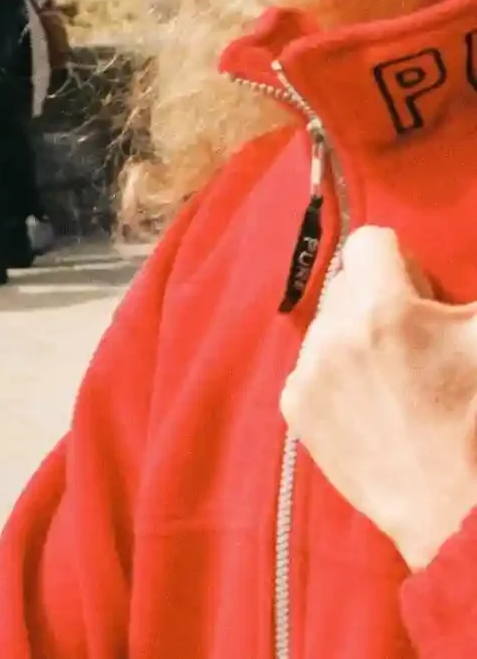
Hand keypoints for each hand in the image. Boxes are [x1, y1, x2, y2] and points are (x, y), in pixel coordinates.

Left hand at [280, 227, 476, 570]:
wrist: (458, 512)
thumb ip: (465, 299)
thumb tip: (444, 296)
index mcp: (381, 308)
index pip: (372, 242)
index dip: (405, 266)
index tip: (425, 299)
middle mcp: (331, 333)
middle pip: (348, 284)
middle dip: (380, 301)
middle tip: (417, 343)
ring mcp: (306, 373)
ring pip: (328, 326)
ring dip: (357, 338)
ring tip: (397, 381)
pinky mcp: (295, 409)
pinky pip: (312, 368)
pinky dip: (339, 377)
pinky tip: (375, 408)